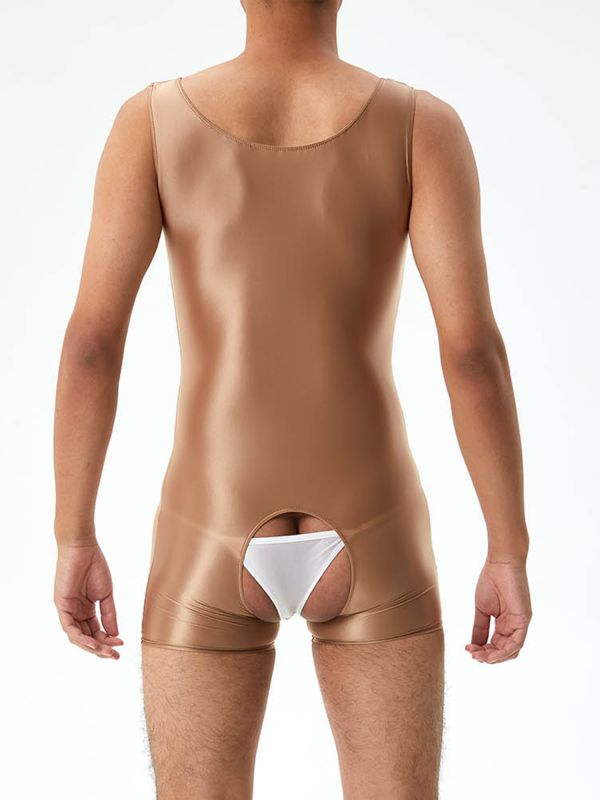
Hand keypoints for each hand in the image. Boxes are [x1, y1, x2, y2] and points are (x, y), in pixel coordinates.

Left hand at [54, 542, 123, 658]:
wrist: (83, 548)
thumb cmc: (94, 566)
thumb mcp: (106, 594)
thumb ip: (109, 615)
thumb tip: (115, 634)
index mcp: (86, 609)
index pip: (96, 631)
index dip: (108, 640)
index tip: (122, 645)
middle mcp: (75, 612)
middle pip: (87, 638)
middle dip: (101, 649)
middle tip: (115, 655)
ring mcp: (67, 610)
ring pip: (77, 637)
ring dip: (92, 647)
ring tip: (107, 651)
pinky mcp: (61, 606)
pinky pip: (69, 628)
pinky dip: (82, 638)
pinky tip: (94, 643)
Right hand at [465, 559, 531, 663]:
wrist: (501, 563)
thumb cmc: (492, 581)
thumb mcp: (482, 609)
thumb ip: (480, 628)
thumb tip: (474, 645)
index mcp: (506, 623)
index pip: (497, 645)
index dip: (483, 651)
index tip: (468, 649)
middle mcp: (515, 626)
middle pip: (504, 651)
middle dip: (487, 657)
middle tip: (472, 654)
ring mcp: (520, 624)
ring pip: (511, 651)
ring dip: (494, 657)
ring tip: (478, 655)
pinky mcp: (523, 620)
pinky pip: (517, 643)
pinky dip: (503, 651)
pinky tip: (489, 652)